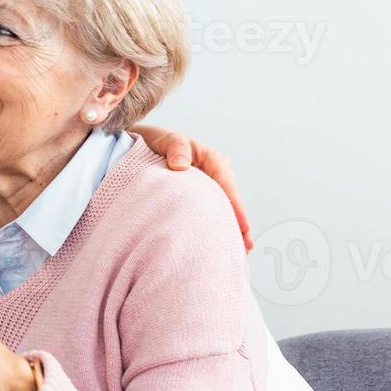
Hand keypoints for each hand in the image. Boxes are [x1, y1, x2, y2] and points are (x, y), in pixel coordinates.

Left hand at [131, 125, 250, 250]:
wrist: (145, 146)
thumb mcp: (167, 140)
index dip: (236, 208)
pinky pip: (212, 210)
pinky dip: (216, 224)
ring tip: (237, 250)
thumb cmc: (159, 142)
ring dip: (229, 226)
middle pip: (230, 201)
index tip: (243, 227)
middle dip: (238, 223)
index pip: (228, 186)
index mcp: (213, 160)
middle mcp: (217, 174)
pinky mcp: (202, 195)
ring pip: (222, 208)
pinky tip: (219, 240)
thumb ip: (176, 148)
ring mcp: (211, 186)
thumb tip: (180, 165)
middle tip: (244, 247)